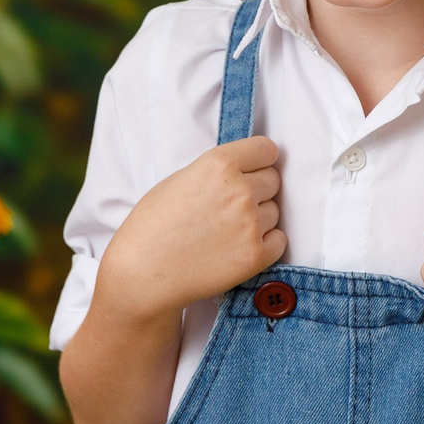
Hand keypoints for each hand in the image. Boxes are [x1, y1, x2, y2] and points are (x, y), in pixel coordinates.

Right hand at [94, 137, 285, 322]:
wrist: (143, 273)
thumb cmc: (152, 226)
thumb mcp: (179, 180)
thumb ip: (217, 171)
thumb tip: (244, 171)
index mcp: (218, 165)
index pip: (267, 150)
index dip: (259, 160)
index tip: (253, 170)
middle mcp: (239, 191)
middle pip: (273, 180)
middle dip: (257, 190)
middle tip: (230, 206)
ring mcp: (251, 224)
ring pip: (274, 211)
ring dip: (258, 219)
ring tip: (226, 231)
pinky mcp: (256, 256)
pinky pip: (279, 240)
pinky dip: (265, 244)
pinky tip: (238, 247)